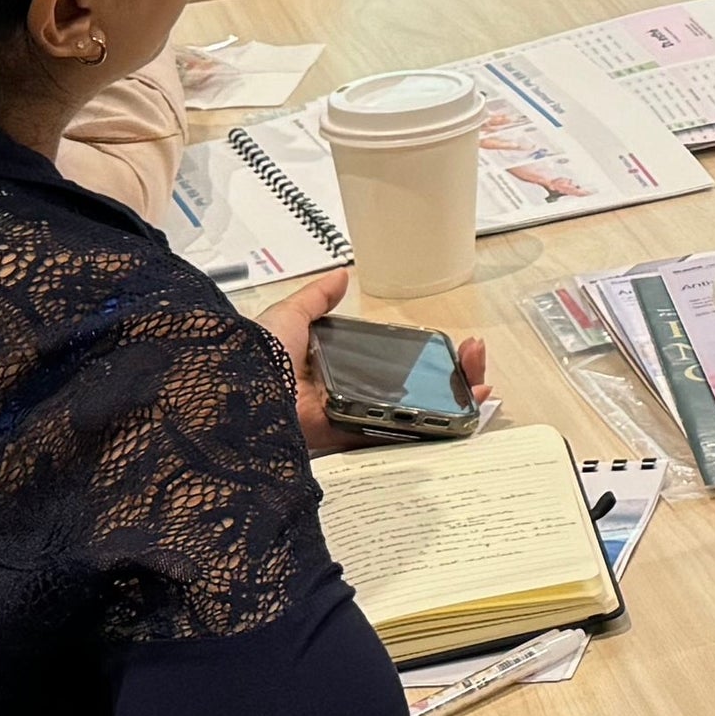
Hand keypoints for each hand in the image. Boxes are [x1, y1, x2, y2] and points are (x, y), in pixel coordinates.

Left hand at [259, 271, 486, 458]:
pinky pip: (396, 438)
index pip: (390, 362)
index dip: (425, 355)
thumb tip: (340, 275)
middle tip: (473, 356)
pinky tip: (461, 415)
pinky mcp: (350, 441)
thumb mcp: (286, 318)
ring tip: (479, 381)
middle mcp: (344, 396)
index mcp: (331, 368)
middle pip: (411, 389)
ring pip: (411, 414)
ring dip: (451, 401)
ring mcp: (350, 420)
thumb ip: (314, 300)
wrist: (235, 398)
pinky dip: (432, 430)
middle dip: (450, 375)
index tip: (451, 343)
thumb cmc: (255, 358)